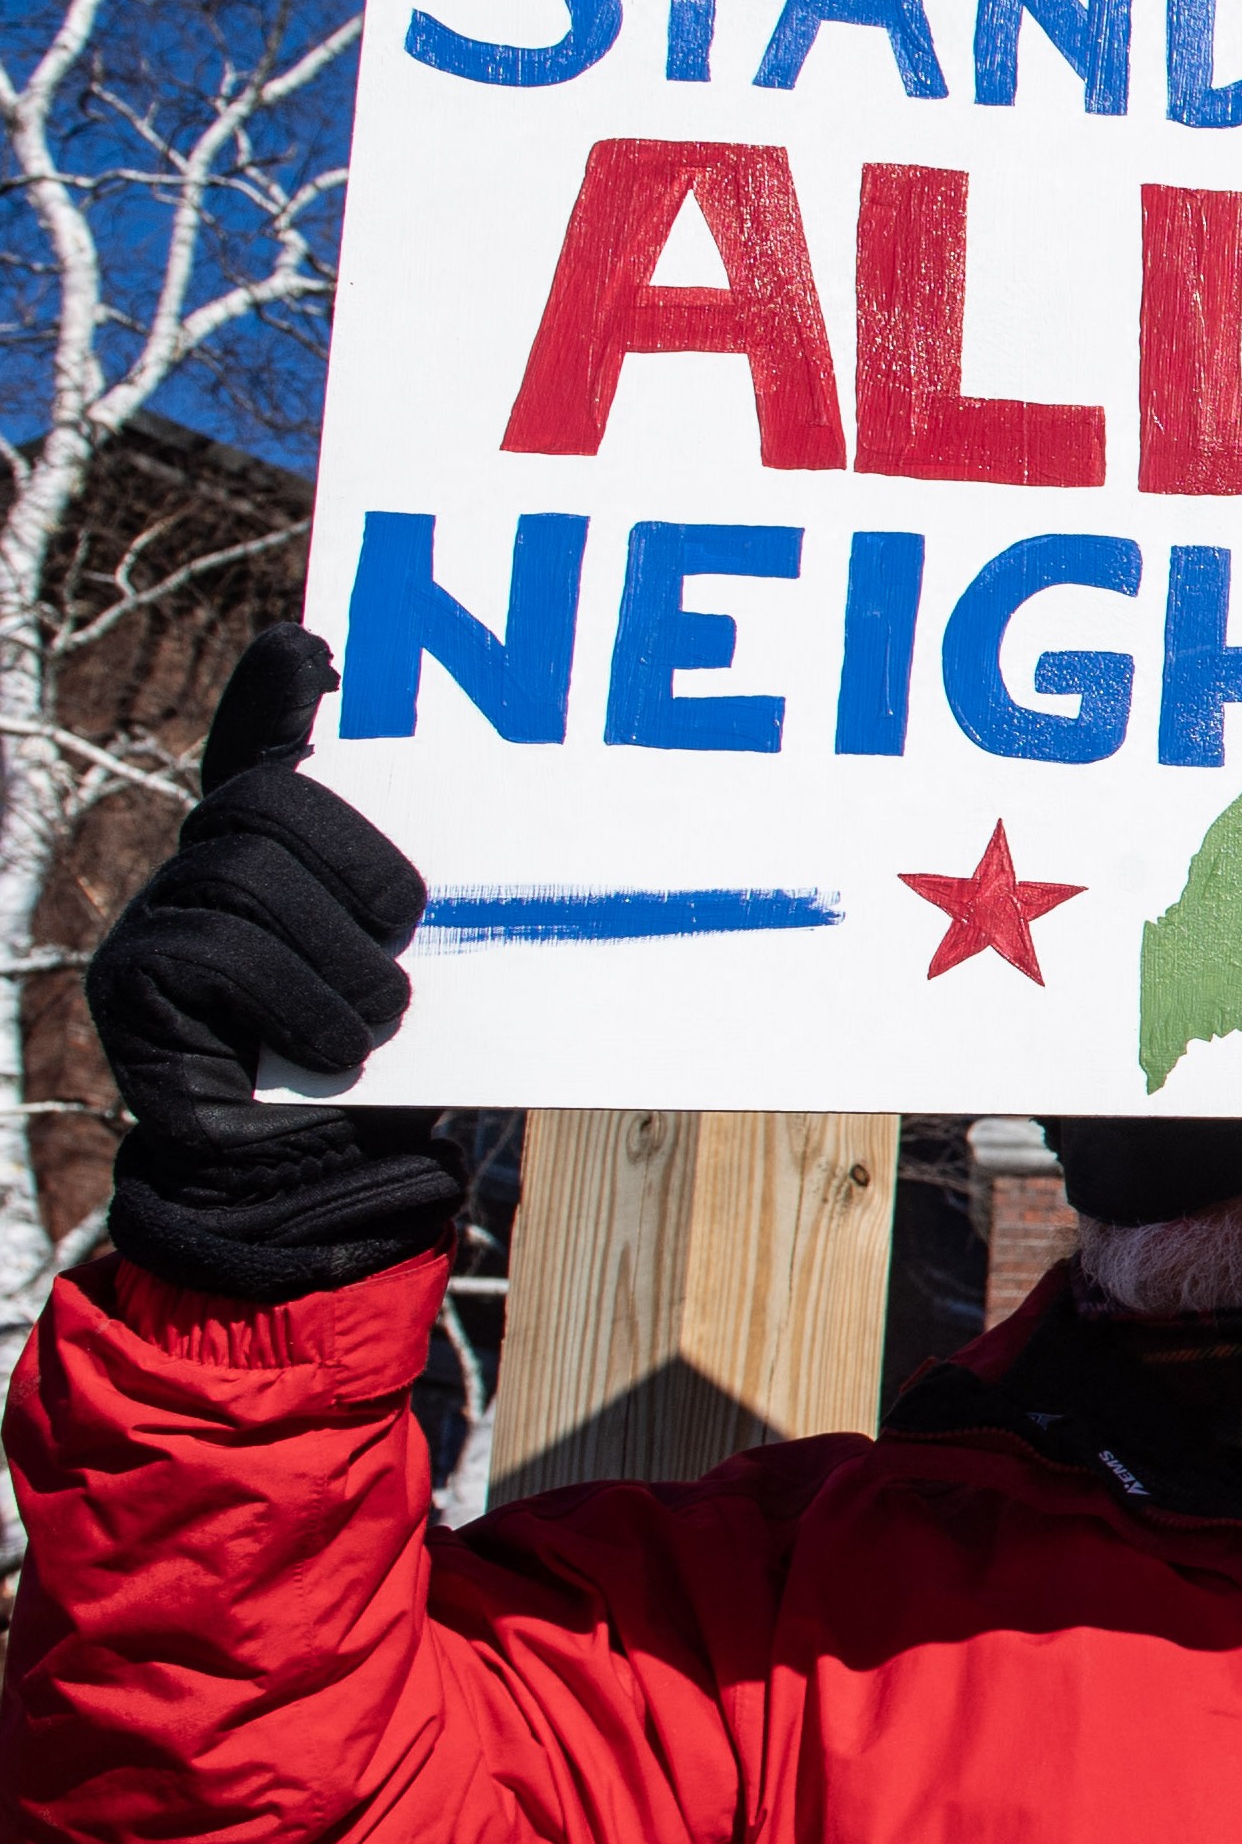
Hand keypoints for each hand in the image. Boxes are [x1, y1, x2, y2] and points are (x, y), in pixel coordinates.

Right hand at [84, 627, 463, 1303]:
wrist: (307, 1195)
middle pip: (265, 802)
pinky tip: (329, 1048)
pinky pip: (216, 949)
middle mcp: (199, 873)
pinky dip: (294, 1000)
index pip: (260, 750)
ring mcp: (152, 925)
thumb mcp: (423, 974)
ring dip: (338, 956)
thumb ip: (427, 903)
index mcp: (272, 859)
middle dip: (356, 865)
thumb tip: (510, 823)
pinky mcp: (129, 988)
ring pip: (244, 874)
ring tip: (374, 1020)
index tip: (317, 648)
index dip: (275, 696)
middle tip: (403, 938)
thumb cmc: (382, 1075)